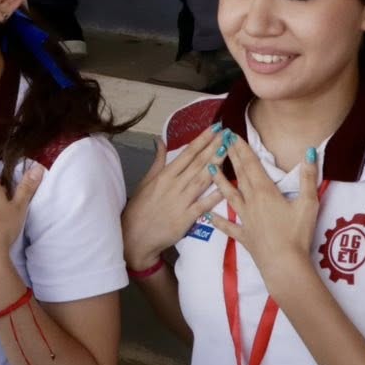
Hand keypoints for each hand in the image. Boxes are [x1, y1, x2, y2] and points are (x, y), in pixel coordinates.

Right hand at [123, 124, 224, 270]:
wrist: (135, 236)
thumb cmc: (139, 209)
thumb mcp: (146, 181)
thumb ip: (157, 161)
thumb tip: (161, 141)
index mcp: (165, 175)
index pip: (187, 153)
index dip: (202, 140)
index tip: (214, 128)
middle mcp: (174, 185)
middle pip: (198, 163)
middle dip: (213, 147)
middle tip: (228, 134)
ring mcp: (181, 201)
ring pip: (202, 179)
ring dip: (216, 164)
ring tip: (229, 151)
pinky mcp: (186, 218)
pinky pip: (203, 204)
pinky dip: (214, 195)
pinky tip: (226, 186)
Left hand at [207, 136, 321, 281]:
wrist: (284, 265)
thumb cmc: (297, 234)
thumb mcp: (308, 203)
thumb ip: (308, 177)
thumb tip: (310, 152)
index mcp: (265, 191)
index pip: (251, 165)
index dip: (242, 149)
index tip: (232, 135)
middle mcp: (251, 202)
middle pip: (240, 175)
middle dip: (231, 157)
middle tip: (221, 142)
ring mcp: (245, 219)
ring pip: (229, 196)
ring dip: (219, 181)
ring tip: (208, 168)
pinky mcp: (244, 236)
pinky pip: (228, 226)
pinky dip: (218, 220)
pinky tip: (207, 214)